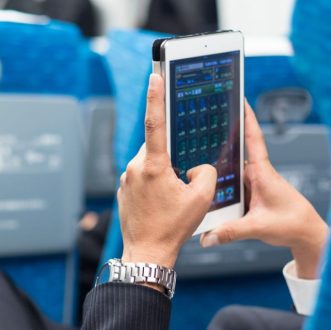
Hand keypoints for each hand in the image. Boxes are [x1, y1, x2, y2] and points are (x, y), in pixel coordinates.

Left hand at [117, 73, 216, 268]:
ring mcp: (127, 179)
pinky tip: (163, 204)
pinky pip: (143, 177)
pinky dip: (155, 184)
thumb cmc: (172, 228)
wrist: (147, 253)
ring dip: (164, 172)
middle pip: (157, 147)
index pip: (154, 122)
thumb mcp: (202, 198)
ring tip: (172, 199)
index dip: (155, 97)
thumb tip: (197, 166)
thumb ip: (205, 172)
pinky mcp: (124, 190)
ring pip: (151, 163)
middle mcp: (135, 168)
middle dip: (172, 156)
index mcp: (153, 165)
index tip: (154, 76)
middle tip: (183, 178)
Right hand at [200, 101, 328, 278]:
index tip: (239, 98)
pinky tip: (208, 195)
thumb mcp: (258, 228)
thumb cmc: (292, 224)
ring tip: (197, 171)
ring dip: (217, 173)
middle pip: (233, 155)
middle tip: (199, 132)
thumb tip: (207, 237)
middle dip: (217, 144)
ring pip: (230, 174)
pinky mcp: (251, 195)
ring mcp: (254, 184)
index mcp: (263, 172)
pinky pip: (232, 188)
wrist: (306, 235)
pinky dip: (221, 189)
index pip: (253, 138)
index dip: (247, 117)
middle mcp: (257, 174)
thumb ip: (231, 232)